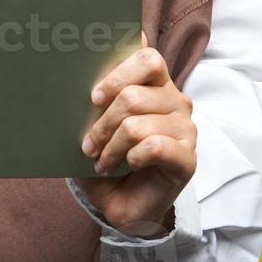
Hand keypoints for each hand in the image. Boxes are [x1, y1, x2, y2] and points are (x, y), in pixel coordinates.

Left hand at [75, 29, 196, 236]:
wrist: (124, 203)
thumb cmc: (109, 158)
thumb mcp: (96, 125)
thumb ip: (95, 97)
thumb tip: (73, 71)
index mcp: (156, 84)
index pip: (147, 58)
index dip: (117, 73)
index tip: (94, 97)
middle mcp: (175, 101)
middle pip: (133, 95)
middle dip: (102, 123)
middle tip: (89, 144)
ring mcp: (185, 128)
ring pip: (136, 124)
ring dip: (111, 147)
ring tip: (103, 161)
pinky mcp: (188, 157)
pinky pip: (154, 147)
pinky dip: (130, 158)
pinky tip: (126, 166)